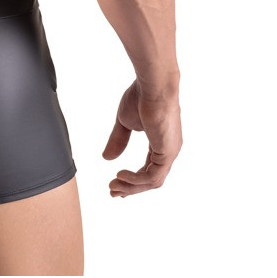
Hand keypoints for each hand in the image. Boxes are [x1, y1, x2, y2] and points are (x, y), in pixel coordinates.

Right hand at [103, 78, 181, 196]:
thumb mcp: (125, 122)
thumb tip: (106, 158)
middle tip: (113, 192)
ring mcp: (170, 152)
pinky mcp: (167, 153)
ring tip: (114, 187)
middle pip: (151, 179)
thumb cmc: (141, 97)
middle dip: (131, 188)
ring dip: (131, 187)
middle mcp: (168, 150)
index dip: (133, 178)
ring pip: (152, 181)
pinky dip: (135, 180)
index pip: (148, 168)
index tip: (116, 183)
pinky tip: (120, 175)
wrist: (152, 86)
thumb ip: (118, 140)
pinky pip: (152, 176)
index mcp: (161, 143)